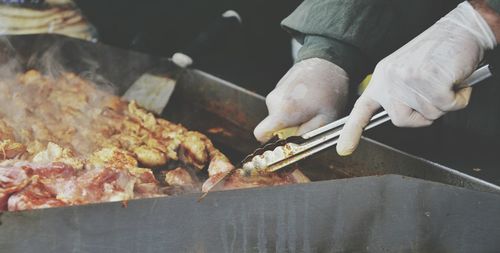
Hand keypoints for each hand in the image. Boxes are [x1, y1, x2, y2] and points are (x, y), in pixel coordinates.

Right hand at [254, 58, 348, 142]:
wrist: (328, 61)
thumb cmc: (329, 91)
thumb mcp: (326, 120)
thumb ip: (307, 135)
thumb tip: (295, 144)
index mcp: (282, 111)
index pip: (260, 134)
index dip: (271, 142)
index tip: (286, 141)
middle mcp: (274, 101)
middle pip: (273, 126)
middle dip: (289, 128)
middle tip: (309, 120)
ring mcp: (275, 92)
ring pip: (278, 115)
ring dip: (292, 116)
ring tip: (311, 107)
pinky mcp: (279, 86)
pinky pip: (282, 104)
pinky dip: (293, 105)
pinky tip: (308, 98)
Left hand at [337, 1, 496, 155]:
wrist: (460, 30)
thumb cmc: (437, 51)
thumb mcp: (406, 71)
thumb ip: (400, 93)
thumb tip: (403, 116)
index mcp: (382, 78)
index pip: (362, 108)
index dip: (352, 131)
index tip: (344, 149)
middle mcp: (390, 79)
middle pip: (401, 120)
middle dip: (422, 115)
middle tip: (433, 93)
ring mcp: (408, 80)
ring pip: (429, 114)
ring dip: (445, 102)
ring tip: (445, 80)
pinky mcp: (430, 80)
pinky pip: (448, 106)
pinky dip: (460, 98)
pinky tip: (456, 80)